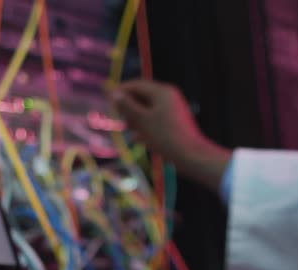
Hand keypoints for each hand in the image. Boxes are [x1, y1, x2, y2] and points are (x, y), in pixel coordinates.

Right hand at [112, 80, 230, 191]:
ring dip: (136, 118)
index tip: (107, 101)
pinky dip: (146, 126)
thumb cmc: (165, 136)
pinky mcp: (174, 122)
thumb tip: (114, 93)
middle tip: (120, 120)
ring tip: (131, 131)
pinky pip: (155, 119)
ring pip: (148, 109)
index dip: (120, 91)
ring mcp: (173, 109)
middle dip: (129, 108)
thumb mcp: (142, 120)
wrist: (190, 156)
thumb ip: (127, 106)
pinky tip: (140, 138)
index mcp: (162, 91)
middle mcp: (168, 96)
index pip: (136, 84)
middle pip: (142, 96)